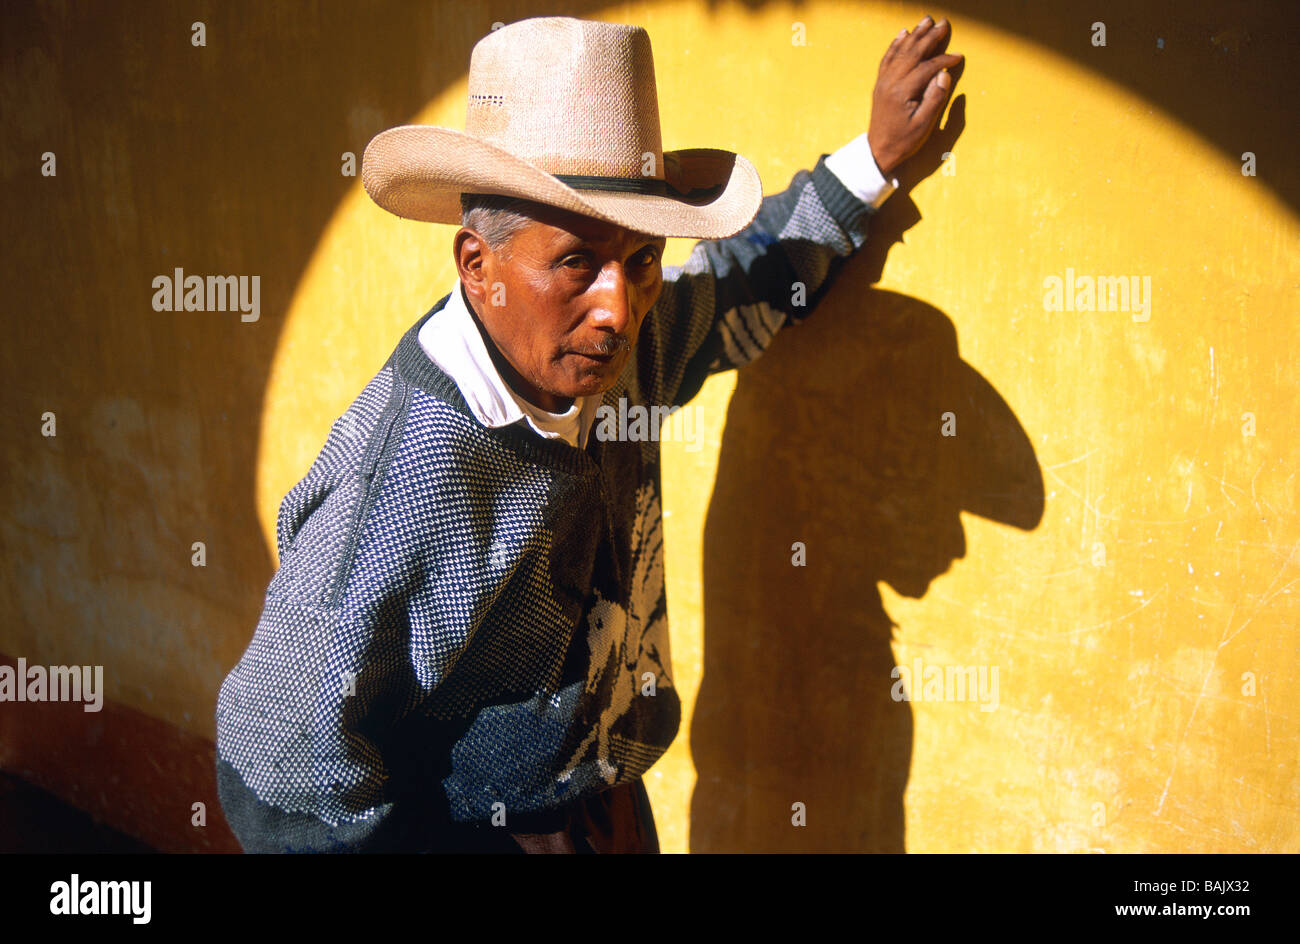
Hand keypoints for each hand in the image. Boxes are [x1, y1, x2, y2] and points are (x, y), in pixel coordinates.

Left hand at [867, 16, 962, 175]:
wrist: (878, 151)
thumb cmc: (903, 140)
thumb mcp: (924, 125)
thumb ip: (935, 98)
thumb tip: (944, 74)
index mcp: (902, 92)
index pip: (926, 68)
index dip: (943, 60)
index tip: (958, 56)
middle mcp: (890, 83)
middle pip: (912, 53)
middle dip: (929, 37)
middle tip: (944, 23)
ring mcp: (883, 82)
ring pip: (900, 52)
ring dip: (915, 35)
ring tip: (927, 21)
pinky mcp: (880, 84)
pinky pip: (888, 58)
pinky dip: (896, 44)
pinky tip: (903, 34)